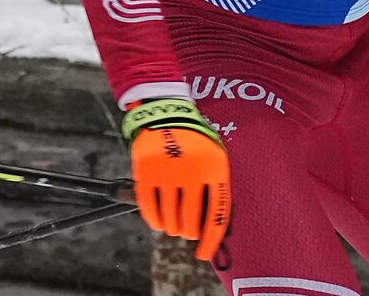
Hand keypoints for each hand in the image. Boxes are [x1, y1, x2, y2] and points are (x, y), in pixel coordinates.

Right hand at [122, 98, 231, 260]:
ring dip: (172, 227)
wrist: (167, 114)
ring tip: (175, 226)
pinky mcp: (146, 173)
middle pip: (191, 220)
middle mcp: (192, 172)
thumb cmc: (197, 142)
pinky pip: (149, 208)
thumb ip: (217, 188)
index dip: (211, 239)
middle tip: (188, 233)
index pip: (216, 214)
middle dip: (190, 232)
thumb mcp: (216, 158)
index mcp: (215, 169)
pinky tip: (159, 222)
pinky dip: (154, 220)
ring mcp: (168, 173)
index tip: (204, 253)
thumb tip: (221, 227)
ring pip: (169, 218)